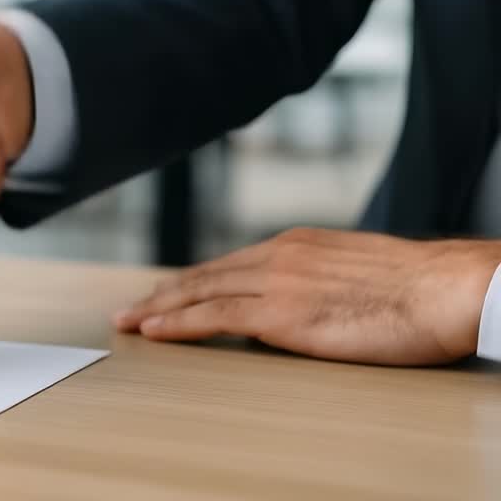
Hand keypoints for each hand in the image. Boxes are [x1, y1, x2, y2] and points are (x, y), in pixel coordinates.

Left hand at [113, 228, 500, 365]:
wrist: (446, 289)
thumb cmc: (418, 287)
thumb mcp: (356, 271)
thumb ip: (320, 280)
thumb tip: (305, 303)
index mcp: (297, 244)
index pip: (229, 264)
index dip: (193, 280)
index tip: (166, 291)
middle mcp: (278, 256)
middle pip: (205, 275)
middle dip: (164, 293)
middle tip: (130, 308)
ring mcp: (277, 282)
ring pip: (200, 294)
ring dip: (159, 309)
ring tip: (129, 321)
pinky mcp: (281, 313)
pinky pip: (214, 317)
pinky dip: (178, 324)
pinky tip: (154, 331)